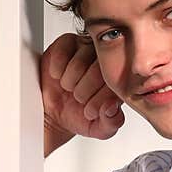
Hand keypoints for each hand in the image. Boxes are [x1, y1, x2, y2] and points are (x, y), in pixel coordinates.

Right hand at [40, 33, 124, 151]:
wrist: (53, 112)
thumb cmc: (79, 116)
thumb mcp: (99, 129)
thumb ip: (112, 122)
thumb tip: (112, 107)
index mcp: (118, 80)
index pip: (115, 83)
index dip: (99, 100)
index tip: (89, 112)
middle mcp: (105, 62)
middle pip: (98, 70)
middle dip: (84, 91)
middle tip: (77, 100)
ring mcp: (87, 49)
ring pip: (81, 60)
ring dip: (70, 80)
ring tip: (68, 88)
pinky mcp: (68, 43)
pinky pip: (64, 49)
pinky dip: (58, 67)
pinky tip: (59, 76)